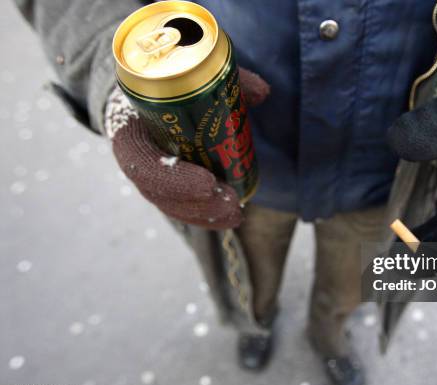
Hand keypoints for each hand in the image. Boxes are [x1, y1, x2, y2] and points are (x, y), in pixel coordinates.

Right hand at [105, 67, 269, 228]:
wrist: (142, 89)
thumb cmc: (167, 78)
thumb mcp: (190, 70)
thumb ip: (225, 77)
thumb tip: (263, 92)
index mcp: (128, 125)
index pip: (138, 159)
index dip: (170, 177)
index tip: (208, 183)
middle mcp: (133, 154)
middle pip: (156, 190)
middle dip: (195, 204)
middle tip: (230, 203)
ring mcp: (146, 173)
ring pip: (168, 203)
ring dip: (202, 214)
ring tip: (235, 215)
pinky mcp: (162, 183)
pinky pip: (176, 205)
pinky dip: (202, 215)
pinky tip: (228, 218)